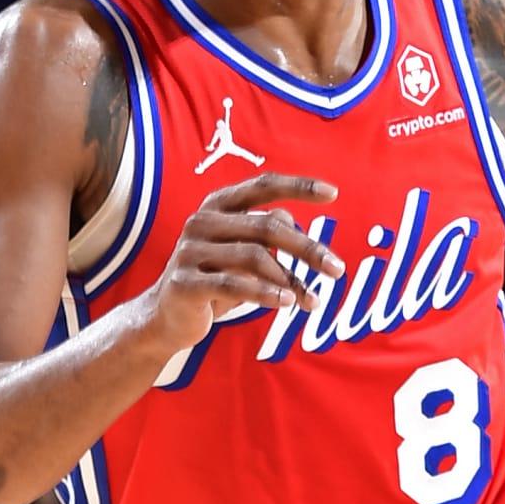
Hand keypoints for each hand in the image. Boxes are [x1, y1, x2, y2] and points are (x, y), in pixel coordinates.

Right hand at [142, 173, 343, 361]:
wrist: (167, 318)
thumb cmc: (214, 280)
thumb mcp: (244, 255)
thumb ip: (268, 237)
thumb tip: (297, 226)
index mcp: (217, 206)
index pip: (263, 185)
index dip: (298, 186)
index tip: (334, 194)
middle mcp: (201, 221)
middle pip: (267, 226)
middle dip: (307, 248)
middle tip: (337, 268)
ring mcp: (190, 251)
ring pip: (254, 257)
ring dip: (290, 279)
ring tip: (313, 299)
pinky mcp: (185, 283)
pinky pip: (233, 285)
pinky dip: (265, 294)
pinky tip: (288, 303)